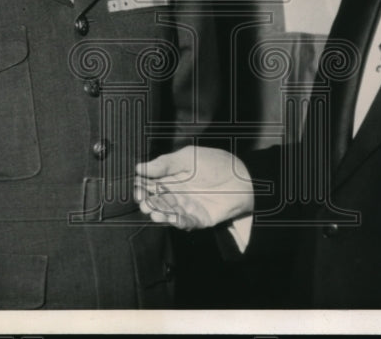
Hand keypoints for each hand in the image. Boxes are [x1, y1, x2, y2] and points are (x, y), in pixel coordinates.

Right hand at [134, 146, 254, 229]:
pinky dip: (175, 221)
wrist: (243, 180)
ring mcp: (186, 207)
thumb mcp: (189, 157)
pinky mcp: (197, 219)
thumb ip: (166, 163)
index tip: (137, 186)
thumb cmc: (217, 164)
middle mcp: (176, 193)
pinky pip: (183, 222)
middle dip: (147, 201)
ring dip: (158, 213)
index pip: (151, 183)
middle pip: (156, 200)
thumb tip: (140, 167)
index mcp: (172, 177)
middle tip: (143, 201)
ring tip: (153, 211)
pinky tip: (171, 217)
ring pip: (167, 212)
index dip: (142, 185)